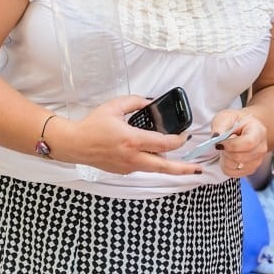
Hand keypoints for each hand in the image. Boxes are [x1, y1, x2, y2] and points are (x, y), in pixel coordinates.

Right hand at [49, 96, 197, 174]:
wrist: (74, 144)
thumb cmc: (92, 126)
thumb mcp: (114, 107)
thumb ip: (135, 102)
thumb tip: (149, 102)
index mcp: (132, 140)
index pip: (164, 144)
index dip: (179, 140)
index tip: (184, 135)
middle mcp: (132, 157)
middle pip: (165, 167)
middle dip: (184, 169)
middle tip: (198, 169)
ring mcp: (128, 167)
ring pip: (154, 168)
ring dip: (168, 165)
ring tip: (182, 164)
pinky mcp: (123, 171)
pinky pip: (142, 167)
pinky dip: (150, 161)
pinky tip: (152, 154)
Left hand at [210, 109, 269, 178]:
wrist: (244, 129)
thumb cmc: (235, 122)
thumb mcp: (226, 117)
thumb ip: (220, 125)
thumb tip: (215, 137)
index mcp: (259, 131)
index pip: (248, 143)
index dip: (231, 145)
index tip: (219, 142)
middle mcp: (261, 148)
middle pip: (240, 157)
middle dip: (225, 152)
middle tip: (222, 144)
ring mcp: (257, 161)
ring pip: (235, 166)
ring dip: (224, 158)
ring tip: (226, 149)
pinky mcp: (250, 170)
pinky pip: (232, 173)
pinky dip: (226, 166)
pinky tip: (228, 156)